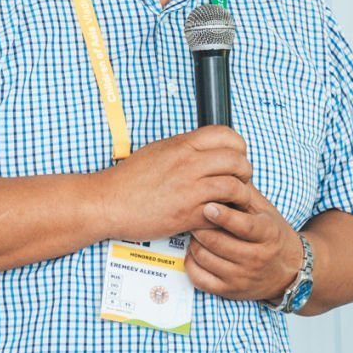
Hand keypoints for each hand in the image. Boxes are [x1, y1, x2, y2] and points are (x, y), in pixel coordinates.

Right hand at [93, 126, 254, 240]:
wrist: (108, 202)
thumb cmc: (128, 180)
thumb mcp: (157, 151)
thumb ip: (183, 148)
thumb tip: (203, 148)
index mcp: (182, 145)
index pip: (226, 135)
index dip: (238, 147)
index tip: (235, 158)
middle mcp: (188, 164)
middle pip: (237, 160)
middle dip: (244, 173)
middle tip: (239, 181)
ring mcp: (190, 190)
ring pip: (235, 187)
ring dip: (241, 196)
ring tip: (234, 202)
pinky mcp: (188, 215)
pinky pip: (221, 213)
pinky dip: (226, 216)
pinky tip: (219, 217)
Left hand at [185, 185, 304, 302]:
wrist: (290, 270)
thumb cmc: (271, 233)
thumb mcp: (265, 211)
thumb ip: (244, 193)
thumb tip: (222, 170)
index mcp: (268, 234)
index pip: (245, 227)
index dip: (225, 217)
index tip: (208, 206)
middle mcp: (256, 258)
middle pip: (217, 242)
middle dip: (199, 226)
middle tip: (191, 215)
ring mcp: (242, 277)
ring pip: (204, 258)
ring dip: (194, 242)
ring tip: (196, 232)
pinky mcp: (229, 291)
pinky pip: (199, 278)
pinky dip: (191, 263)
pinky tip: (195, 252)